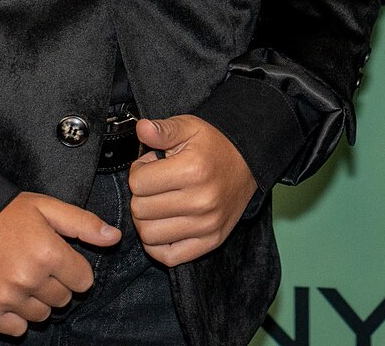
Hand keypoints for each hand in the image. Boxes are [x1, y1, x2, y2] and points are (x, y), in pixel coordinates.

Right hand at [0, 192, 119, 335]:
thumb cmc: (4, 212)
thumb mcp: (46, 207)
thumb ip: (83, 224)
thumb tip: (114, 237)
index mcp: (49, 252)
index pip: (84, 281)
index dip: (75, 270)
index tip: (60, 260)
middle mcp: (29, 278)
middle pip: (63, 300)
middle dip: (57, 284)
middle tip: (38, 266)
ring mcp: (7, 297)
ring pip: (41, 315)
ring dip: (37, 300)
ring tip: (21, 277)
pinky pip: (17, 329)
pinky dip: (16, 316)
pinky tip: (8, 294)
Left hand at [127, 115, 257, 265]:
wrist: (246, 162)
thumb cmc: (212, 145)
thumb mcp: (188, 127)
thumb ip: (163, 129)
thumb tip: (141, 128)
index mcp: (192, 170)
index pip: (138, 183)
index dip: (138, 171)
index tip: (151, 166)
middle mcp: (201, 201)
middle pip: (140, 210)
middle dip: (140, 195)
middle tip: (155, 184)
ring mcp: (207, 225)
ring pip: (149, 235)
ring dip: (146, 220)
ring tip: (159, 203)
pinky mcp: (211, 241)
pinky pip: (169, 257)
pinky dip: (158, 245)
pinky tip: (163, 226)